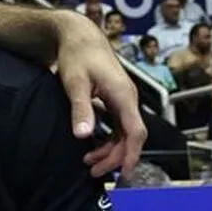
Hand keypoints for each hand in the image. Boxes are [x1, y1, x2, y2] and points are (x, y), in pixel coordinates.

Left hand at [54, 13, 147, 176]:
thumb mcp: (75, 82)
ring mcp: (123, 99)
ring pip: (124, 133)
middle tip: (93, 170)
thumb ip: (81, 109)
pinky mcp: (115, 99)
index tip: (122, 174)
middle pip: (131, 137)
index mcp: (124, 96)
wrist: (79, 36)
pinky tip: (93, 145)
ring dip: (110, 149)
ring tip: (88, 161)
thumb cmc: (78, 55)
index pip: (135, 132)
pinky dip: (108, 138)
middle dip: (115, 157)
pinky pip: (118, 125)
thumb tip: (84, 135)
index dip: (130, 155)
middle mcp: (128, 99)